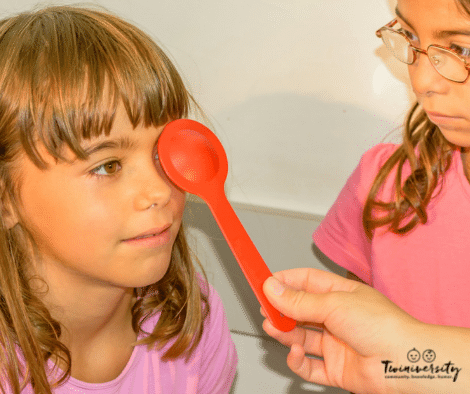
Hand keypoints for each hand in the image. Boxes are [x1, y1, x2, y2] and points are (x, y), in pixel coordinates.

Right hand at [261, 268, 420, 393]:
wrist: (404, 363)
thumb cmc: (382, 326)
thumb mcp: (333, 304)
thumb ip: (299, 300)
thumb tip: (273, 288)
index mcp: (339, 294)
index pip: (305, 282)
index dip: (284, 281)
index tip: (264, 282)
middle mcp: (336, 318)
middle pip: (299, 310)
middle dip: (280, 309)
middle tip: (265, 309)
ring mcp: (335, 343)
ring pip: (300, 337)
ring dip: (285, 333)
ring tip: (274, 328)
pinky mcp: (335, 368)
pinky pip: (308, 366)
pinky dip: (297, 360)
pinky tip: (295, 352)